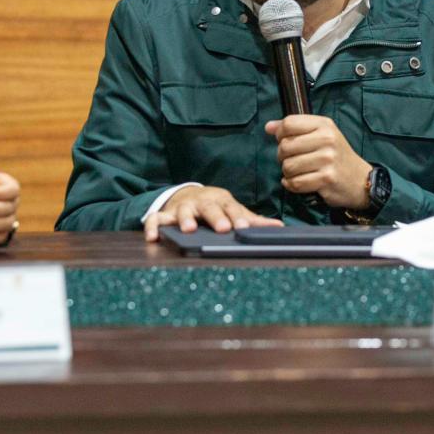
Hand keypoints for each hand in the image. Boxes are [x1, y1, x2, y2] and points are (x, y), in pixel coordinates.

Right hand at [144, 186, 281, 241]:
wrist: (188, 195)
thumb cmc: (215, 207)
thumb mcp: (233, 210)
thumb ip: (252, 221)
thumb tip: (280, 227)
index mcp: (221, 202)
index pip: (231, 208)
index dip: (237, 218)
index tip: (243, 228)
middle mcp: (202, 202)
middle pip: (209, 208)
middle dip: (215, 217)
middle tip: (222, 228)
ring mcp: (183, 207)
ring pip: (183, 211)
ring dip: (185, 219)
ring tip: (188, 229)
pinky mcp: (165, 214)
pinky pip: (156, 219)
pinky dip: (153, 226)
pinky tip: (153, 237)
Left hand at [265, 114, 370, 208]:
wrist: (361, 180)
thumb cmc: (336, 157)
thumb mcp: (321, 135)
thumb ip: (295, 129)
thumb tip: (269, 127)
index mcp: (324, 125)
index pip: (289, 123)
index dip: (280, 134)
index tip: (285, 141)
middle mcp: (327, 139)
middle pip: (285, 146)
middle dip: (283, 157)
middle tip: (294, 160)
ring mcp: (328, 159)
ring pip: (288, 166)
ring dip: (288, 173)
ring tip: (299, 172)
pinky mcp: (326, 178)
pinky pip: (296, 183)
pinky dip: (292, 185)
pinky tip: (299, 182)